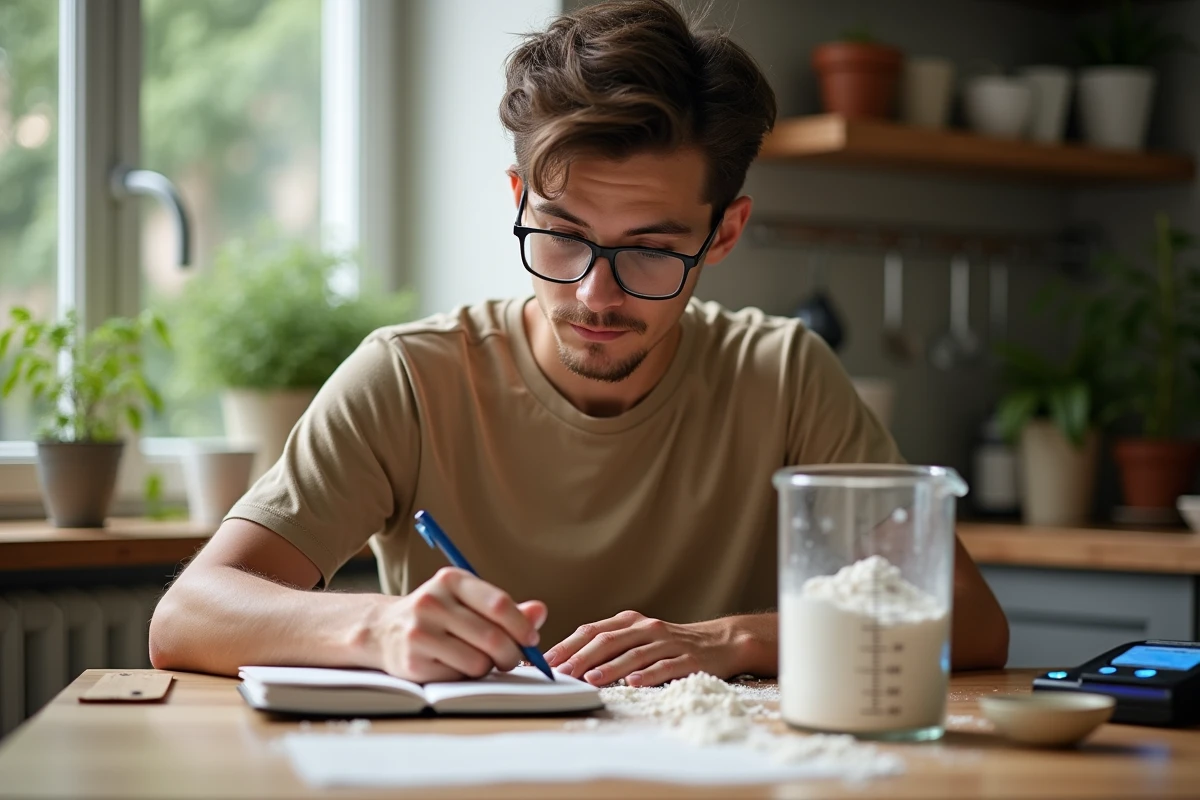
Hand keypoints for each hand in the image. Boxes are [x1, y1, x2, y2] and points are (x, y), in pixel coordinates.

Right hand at [372, 567, 546, 682]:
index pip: (499, 604)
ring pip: (479, 661)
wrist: (383, 630)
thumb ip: (504, 608)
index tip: (531, 638)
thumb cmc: (437, 615)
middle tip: (513, 659)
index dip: (522, 626)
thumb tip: (540, 612)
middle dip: (512, 654)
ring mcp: (420, 632)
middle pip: (493, 637)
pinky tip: (456, 666)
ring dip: (489, 667)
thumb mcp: (467, 601)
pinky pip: (459, 677)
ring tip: (481, 660)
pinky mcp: (413, 662)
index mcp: (451, 579)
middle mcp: (432, 602)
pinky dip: (466, 676)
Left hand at [544, 610, 742, 687]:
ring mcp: (668, 642)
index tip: (548, 661)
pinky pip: (665, 666)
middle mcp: (647, 628)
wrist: (721, 642)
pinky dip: (648, 674)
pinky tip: (634, 682)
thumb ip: (610, 646)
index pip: (593, 631)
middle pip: (609, 640)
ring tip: (591, 679)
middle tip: (563, 673)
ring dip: (610, 667)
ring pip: (634, 653)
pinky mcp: (688, 659)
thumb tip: (570, 664)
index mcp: (630, 622)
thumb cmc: (671, 645)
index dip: (569, 645)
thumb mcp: (639, 638)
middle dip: (582, 657)